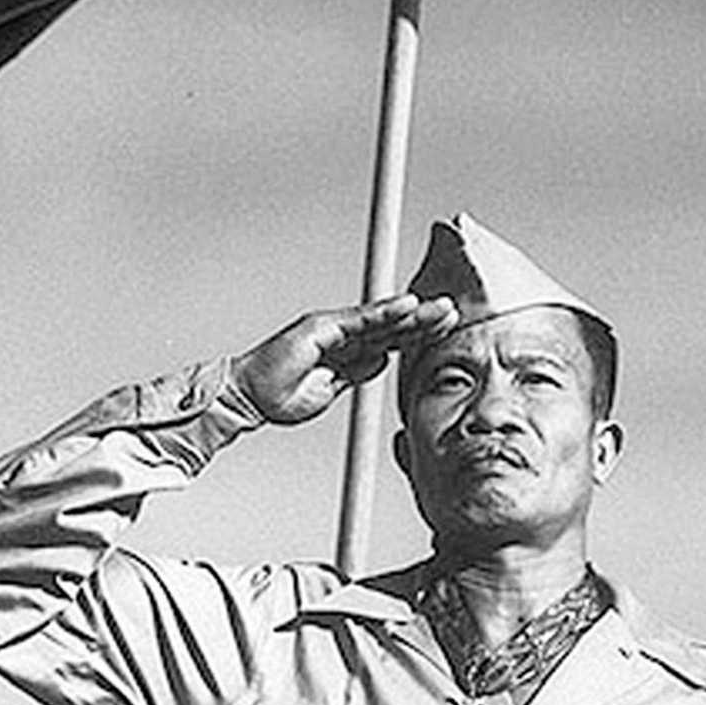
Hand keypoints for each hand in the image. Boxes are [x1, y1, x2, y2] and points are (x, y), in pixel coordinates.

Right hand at [231, 293, 456, 425]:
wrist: (252, 397)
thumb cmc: (283, 395)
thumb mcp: (333, 388)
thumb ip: (357, 372)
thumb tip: (382, 360)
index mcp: (349, 350)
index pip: (391, 339)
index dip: (419, 334)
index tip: (447, 330)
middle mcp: (343, 334)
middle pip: (392, 324)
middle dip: (424, 320)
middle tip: (454, 312)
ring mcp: (333, 328)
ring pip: (381, 318)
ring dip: (413, 313)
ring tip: (442, 309)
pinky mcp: (320, 326)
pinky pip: (359, 320)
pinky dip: (385, 312)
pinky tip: (408, 307)